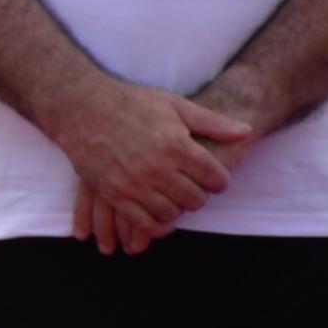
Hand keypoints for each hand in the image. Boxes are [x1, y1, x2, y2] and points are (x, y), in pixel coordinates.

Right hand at [51, 78, 249, 252]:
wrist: (81, 107)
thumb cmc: (131, 103)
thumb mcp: (174, 105)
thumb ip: (212, 122)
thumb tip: (246, 131)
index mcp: (176, 145)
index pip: (215, 178)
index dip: (220, 180)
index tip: (214, 177)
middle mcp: (156, 167)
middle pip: (195, 199)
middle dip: (200, 195)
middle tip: (194, 186)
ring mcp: (133, 183)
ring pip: (172, 213)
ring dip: (178, 208)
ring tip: (174, 195)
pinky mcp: (113, 194)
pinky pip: (144, 222)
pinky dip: (157, 224)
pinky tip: (160, 214)